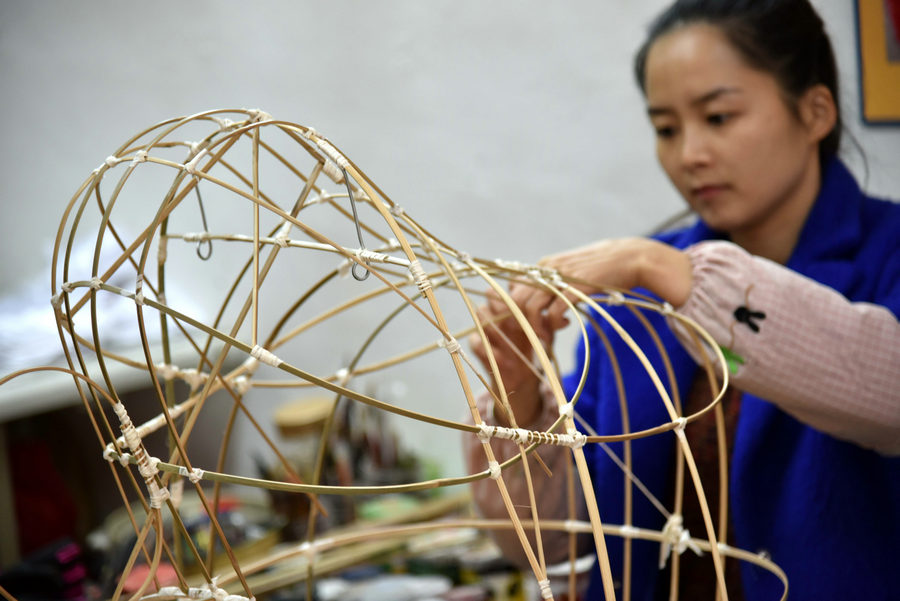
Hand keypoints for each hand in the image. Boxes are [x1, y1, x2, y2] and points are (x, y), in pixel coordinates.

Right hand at [469, 281, 551, 426]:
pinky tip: (504, 359)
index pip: (509, 286)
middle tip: (518, 323)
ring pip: (481, 313)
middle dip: (505, 306)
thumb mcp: (546, 335)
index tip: (530, 308)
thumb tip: (563, 321)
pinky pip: (475, 340)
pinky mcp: (477, 346)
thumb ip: (551, 324)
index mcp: (512, 305)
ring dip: (497, 326)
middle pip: (491, 295)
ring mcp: (484, 327)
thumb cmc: (535, 348)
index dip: (517, 294)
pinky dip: (488, 349)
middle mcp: (496, 312)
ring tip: (511, 342)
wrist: (523, 376)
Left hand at [527, 237, 692, 331]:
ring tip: (547, 336)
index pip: (512, 288)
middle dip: (519, 322)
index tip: (524, 323)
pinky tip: (564, 326)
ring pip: (529, 308)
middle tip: (532, 335)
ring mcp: (559, 278)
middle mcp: (546, 269)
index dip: (513, 309)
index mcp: (543, 265)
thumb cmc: (604, 267)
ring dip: (535, 327)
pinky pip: (551, 312)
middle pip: (515, 300)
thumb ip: (555, 282)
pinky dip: (552, 325)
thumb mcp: (573, 271)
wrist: (632, 257)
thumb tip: (542, 300)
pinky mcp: (574, 288)